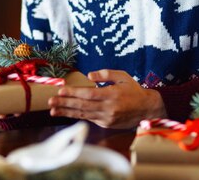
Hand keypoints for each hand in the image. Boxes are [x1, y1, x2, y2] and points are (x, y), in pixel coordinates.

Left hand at [48, 69, 166, 128]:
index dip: (74, 93)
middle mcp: (108, 108)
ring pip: (83, 114)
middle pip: (82, 106)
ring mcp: (107, 118)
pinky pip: (89, 118)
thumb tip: (89, 76)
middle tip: (50, 101)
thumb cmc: (133, 90)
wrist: (147, 109)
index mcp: (112, 95)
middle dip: (65, 103)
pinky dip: (76, 116)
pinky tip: (66, 113)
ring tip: (53, 110)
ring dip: (66, 112)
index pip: (89, 94)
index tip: (61, 90)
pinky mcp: (106, 124)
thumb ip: (106, 74)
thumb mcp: (122, 76)